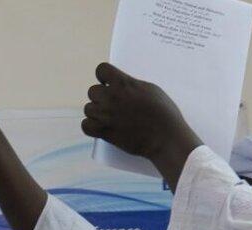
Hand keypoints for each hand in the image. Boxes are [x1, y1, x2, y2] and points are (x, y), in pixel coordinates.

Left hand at [82, 63, 201, 187]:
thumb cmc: (164, 113)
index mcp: (124, 83)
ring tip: (108, 118)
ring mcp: (106, 115)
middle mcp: (112, 97)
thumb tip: (123, 85)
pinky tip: (99, 127)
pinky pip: (85, 126)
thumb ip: (132, 85)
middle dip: (100, 97)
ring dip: (96, 113)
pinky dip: (90, 126)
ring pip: (88, 108)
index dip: (103, 76)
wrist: (166, 137)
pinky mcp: (105, 132)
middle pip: (92, 91)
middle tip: (111, 104)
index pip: (101, 70)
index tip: (108, 83)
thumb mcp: (151, 90)